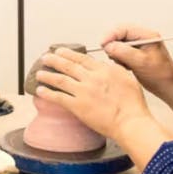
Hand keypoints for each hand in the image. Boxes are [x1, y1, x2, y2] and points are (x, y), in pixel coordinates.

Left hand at [35, 47, 150, 139]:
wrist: (130, 121)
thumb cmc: (133, 104)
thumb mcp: (127, 78)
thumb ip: (114, 70)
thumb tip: (107, 65)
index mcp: (103, 70)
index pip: (82, 58)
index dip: (69, 54)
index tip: (61, 51)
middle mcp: (91, 78)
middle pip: (68, 65)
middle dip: (54, 60)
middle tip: (45, 57)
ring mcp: (83, 91)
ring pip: (60, 79)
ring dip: (47, 75)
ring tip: (39, 73)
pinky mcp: (77, 106)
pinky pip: (58, 97)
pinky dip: (48, 93)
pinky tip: (40, 90)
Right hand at [101, 25, 172, 101]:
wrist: (169, 87)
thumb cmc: (162, 75)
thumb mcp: (140, 62)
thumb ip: (123, 52)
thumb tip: (108, 45)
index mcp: (147, 35)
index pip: (123, 29)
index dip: (111, 35)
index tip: (103, 44)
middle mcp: (143, 38)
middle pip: (119, 34)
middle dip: (113, 45)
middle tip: (112, 56)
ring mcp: (139, 46)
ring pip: (119, 43)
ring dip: (117, 53)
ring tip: (124, 64)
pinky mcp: (136, 53)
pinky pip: (121, 51)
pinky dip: (120, 58)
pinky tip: (126, 66)